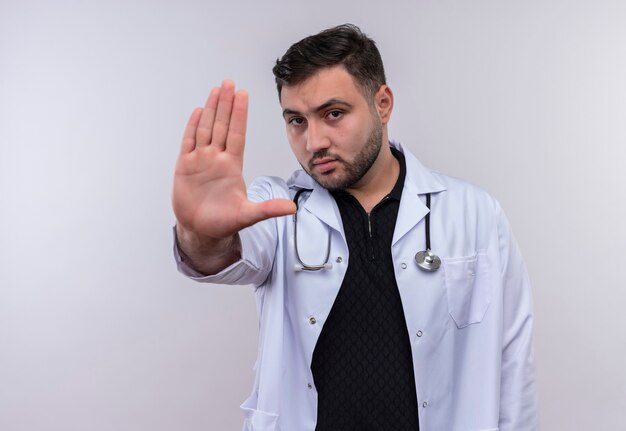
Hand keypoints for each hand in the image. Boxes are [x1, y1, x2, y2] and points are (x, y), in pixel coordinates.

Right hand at [172, 80, 295, 243]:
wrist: (201, 230)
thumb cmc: (223, 222)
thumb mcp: (248, 216)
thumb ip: (268, 209)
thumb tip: (292, 209)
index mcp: (232, 166)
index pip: (237, 134)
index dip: (239, 115)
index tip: (243, 95)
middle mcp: (217, 159)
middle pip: (222, 126)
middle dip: (226, 104)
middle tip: (229, 83)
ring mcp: (201, 161)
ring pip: (206, 129)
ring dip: (211, 109)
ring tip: (216, 90)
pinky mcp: (185, 166)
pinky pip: (188, 142)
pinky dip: (192, 127)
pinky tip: (197, 111)